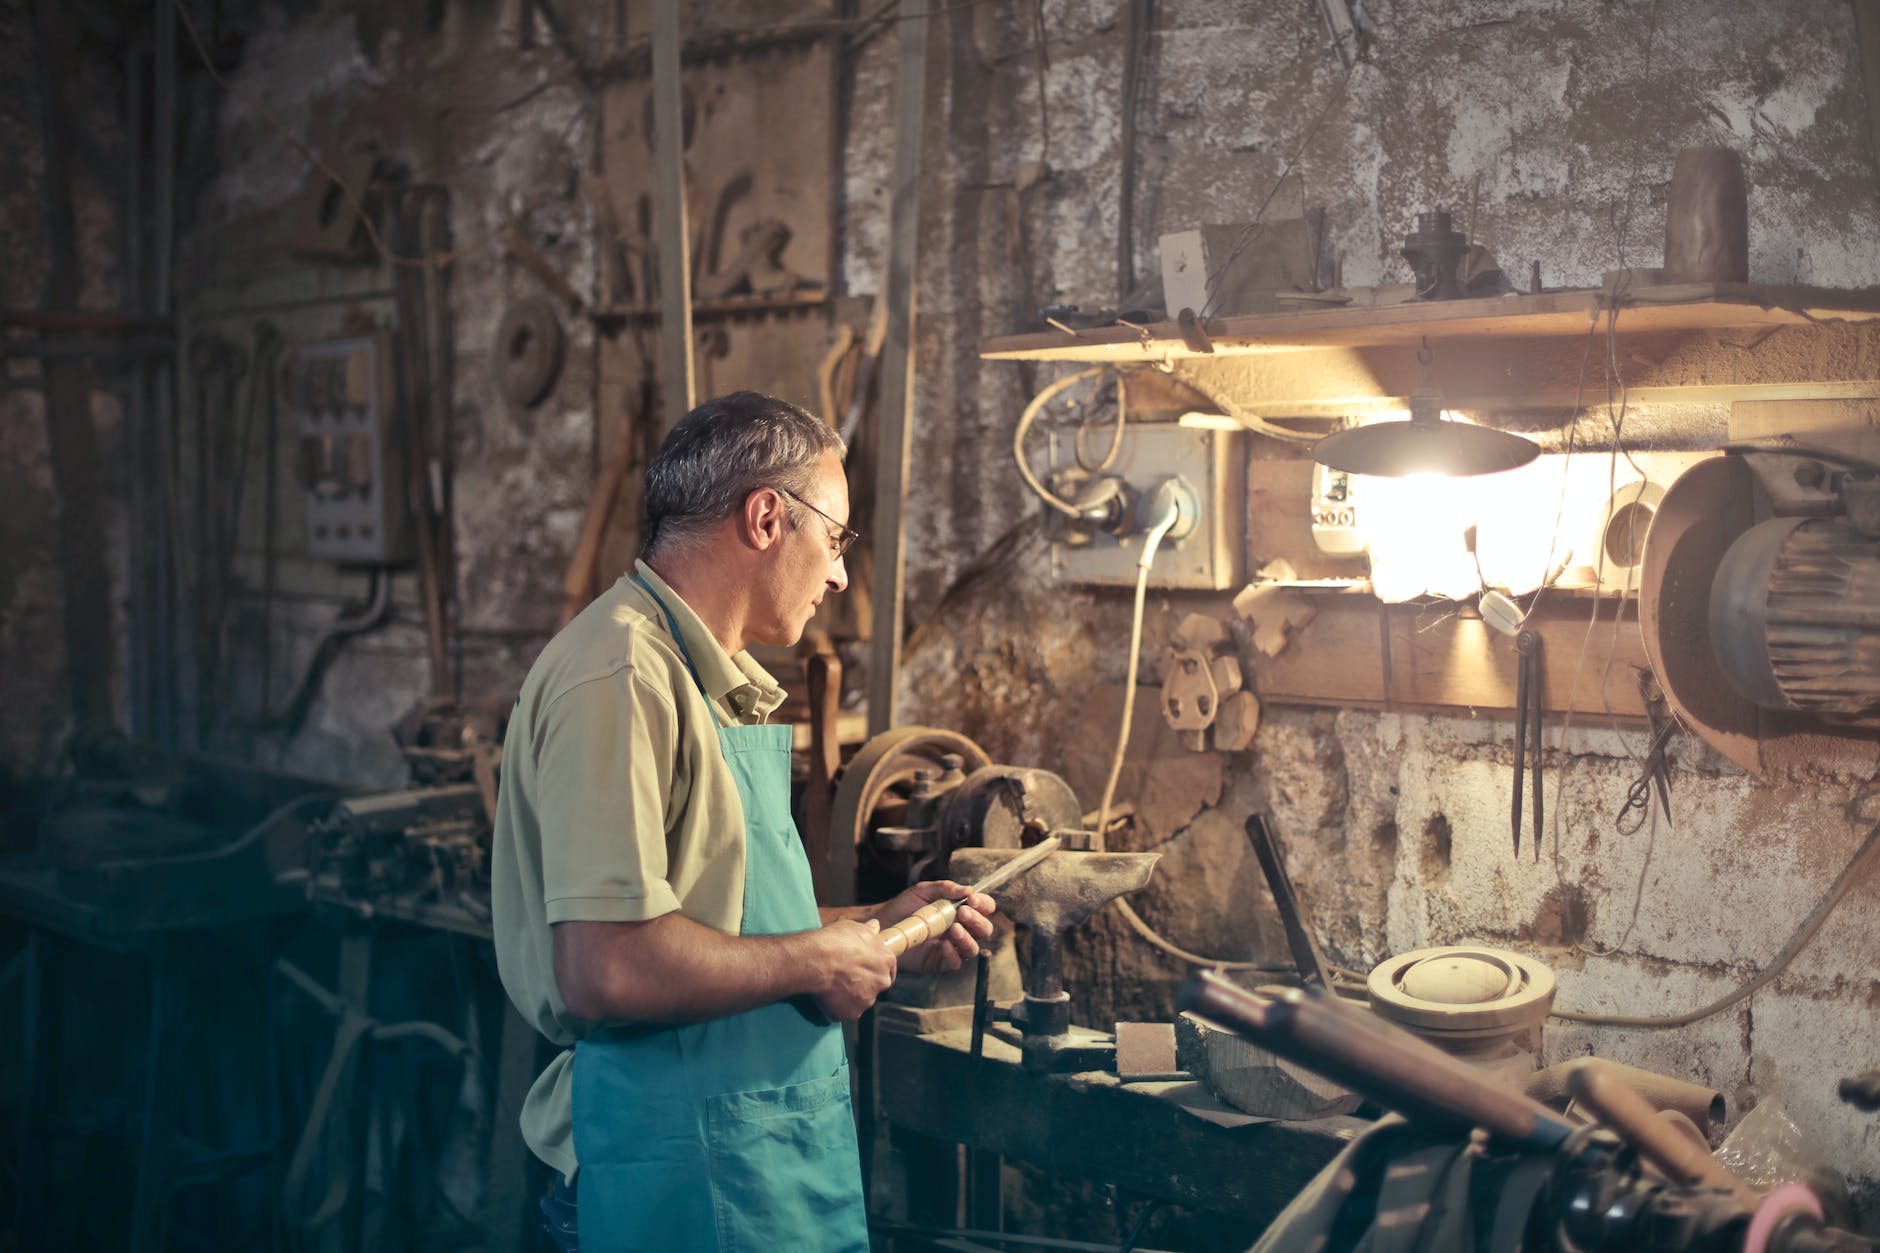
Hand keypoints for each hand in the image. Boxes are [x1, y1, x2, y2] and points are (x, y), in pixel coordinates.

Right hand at [809, 918, 896, 1020]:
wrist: (816, 960)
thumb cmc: (835, 941)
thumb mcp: (854, 927)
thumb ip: (868, 930)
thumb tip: (875, 926)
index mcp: (886, 960)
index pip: (889, 967)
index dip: (876, 967)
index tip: (866, 966)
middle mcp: (881, 982)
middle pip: (876, 985)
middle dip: (865, 982)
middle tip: (846, 976)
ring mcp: (867, 1000)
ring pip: (861, 999)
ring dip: (851, 995)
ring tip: (833, 985)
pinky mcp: (852, 1013)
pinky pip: (846, 1011)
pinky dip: (838, 1006)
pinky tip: (827, 996)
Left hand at [880, 881, 996, 973]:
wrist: (883, 925)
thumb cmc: (904, 906)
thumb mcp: (923, 891)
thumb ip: (945, 888)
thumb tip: (968, 890)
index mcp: (961, 910)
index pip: (985, 908)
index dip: (984, 904)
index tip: (972, 900)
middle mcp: (961, 929)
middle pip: (984, 929)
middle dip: (978, 921)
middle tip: (962, 913)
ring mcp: (953, 947)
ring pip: (974, 948)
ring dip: (968, 938)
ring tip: (953, 929)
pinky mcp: (940, 962)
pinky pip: (956, 963)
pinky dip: (954, 955)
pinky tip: (944, 945)